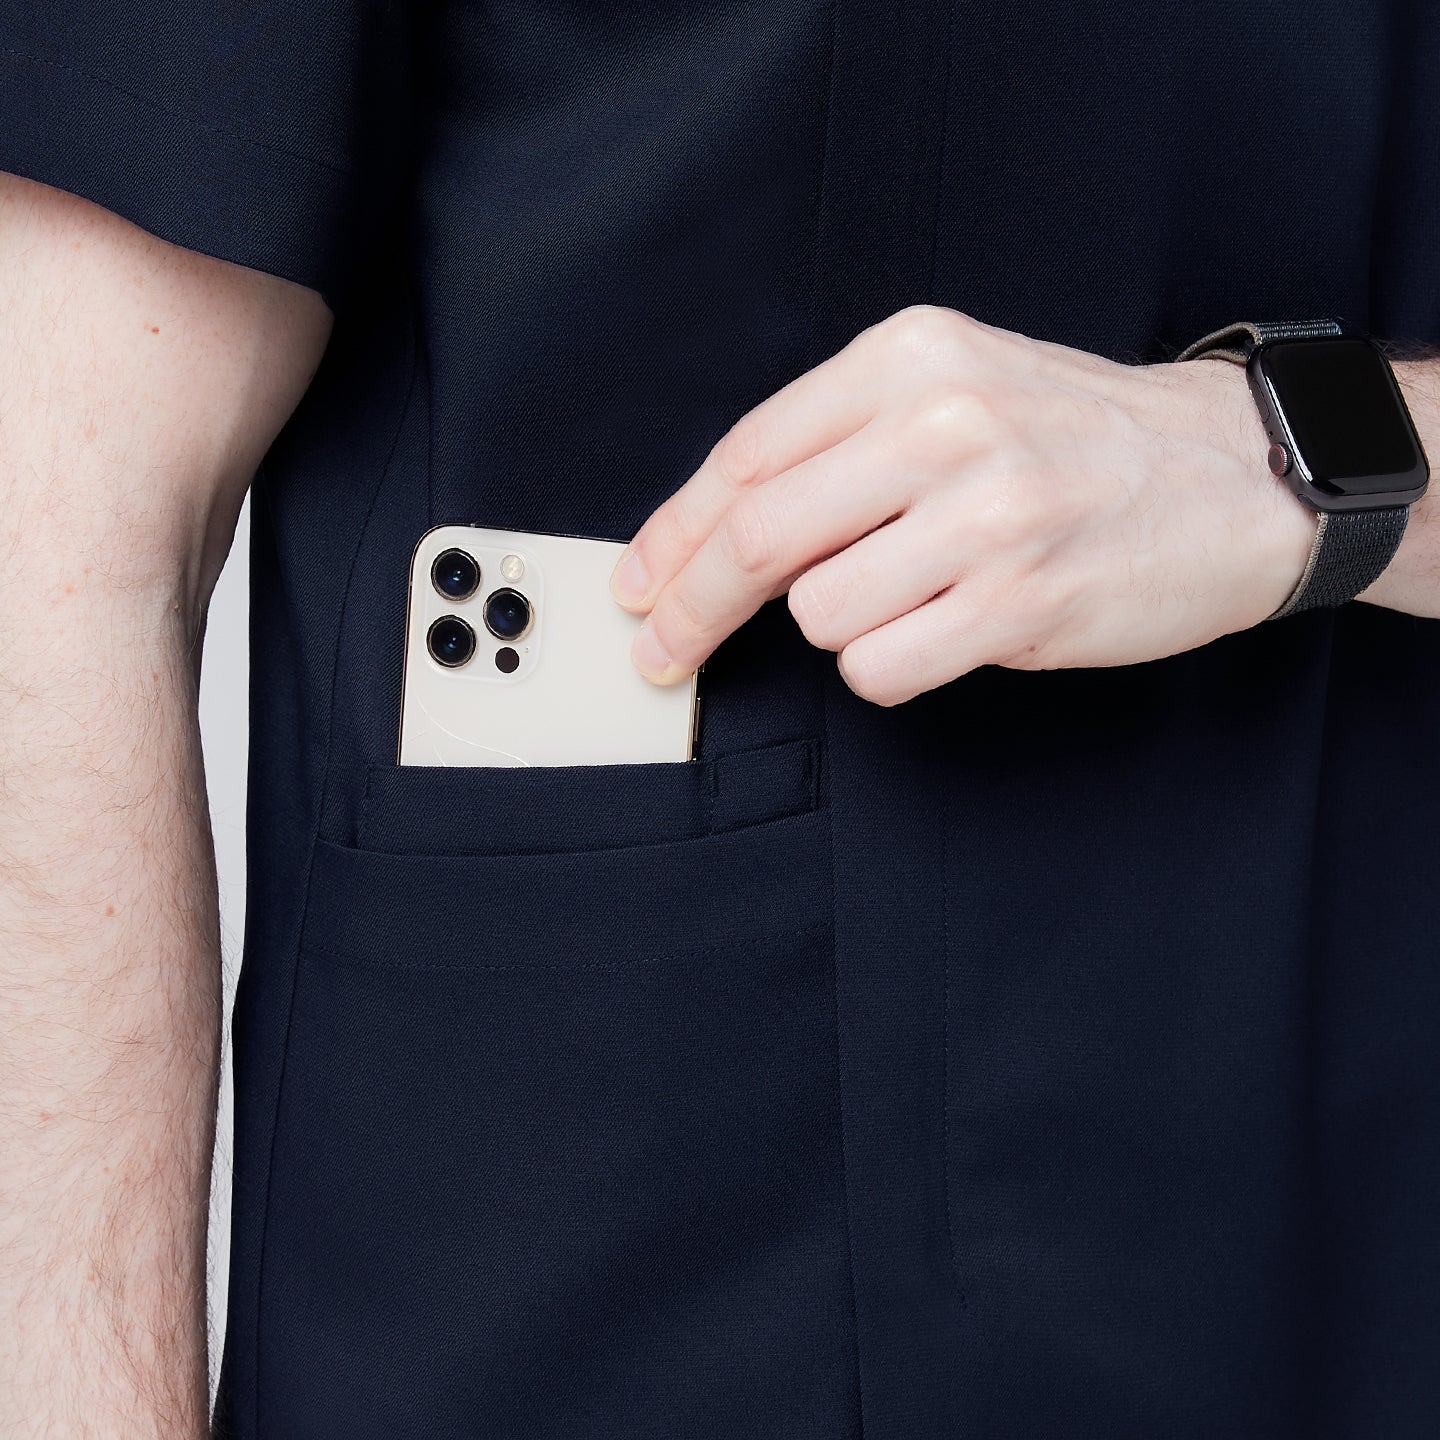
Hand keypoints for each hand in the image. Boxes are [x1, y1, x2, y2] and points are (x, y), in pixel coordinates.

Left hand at [609, 304, 1316, 705]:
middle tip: (665, 650)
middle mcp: (944, 423)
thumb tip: (709, 534)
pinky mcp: (1021, 600)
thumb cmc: (1076, 437)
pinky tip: (944, 632)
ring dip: (840, 627)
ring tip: (912, 597)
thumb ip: (839, 443)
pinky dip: (889, 668)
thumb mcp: (957, 386)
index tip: (637, 584)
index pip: (747, 457)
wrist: (1233, 473)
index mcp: (910, 357)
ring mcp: (987, 514)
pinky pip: (882, 669)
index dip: (672, 533)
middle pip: (756, 540)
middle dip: (691, 609)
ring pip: (819, 615)